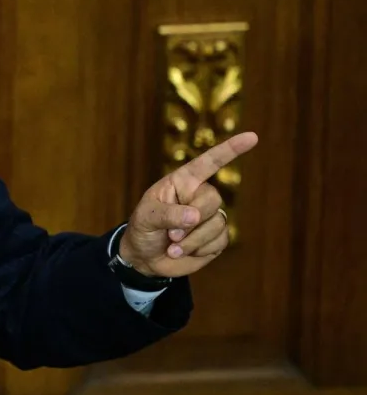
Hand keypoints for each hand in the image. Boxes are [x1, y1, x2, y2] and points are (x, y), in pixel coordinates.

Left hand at [118, 131, 258, 277]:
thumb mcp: (146, 218)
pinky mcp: (216, 237)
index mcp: (182, 182)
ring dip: (192, 240)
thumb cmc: (143, 229)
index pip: (209, 162)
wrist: (145, 257)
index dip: (230, 150)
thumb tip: (194, 216)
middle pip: (212, 199)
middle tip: (171, 234)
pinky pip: (220, 241)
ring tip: (172, 245)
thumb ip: (168, 214)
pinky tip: (184, 251)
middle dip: (192, 219)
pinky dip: (199, 250)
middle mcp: (199, 195)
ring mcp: (210, 216)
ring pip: (217, 223)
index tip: (252, 137)